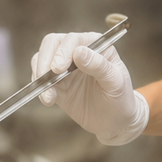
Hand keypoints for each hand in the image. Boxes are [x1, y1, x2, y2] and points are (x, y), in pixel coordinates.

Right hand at [31, 31, 148, 144]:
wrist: (116, 122)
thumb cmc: (121, 98)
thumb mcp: (115, 82)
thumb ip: (99, 66)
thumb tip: (79, 52)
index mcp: (96, 45)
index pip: (74, 39)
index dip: (63, 51)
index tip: (59, 68)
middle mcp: (79, 52)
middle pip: (52, 43)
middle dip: (46, 59)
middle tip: (47, 76)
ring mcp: (65, 67)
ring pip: (42, 59)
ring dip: (40, 74)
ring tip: (48, 95)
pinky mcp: (57, 84)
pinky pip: (41, 80)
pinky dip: (40, 88)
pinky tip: (48, 100)